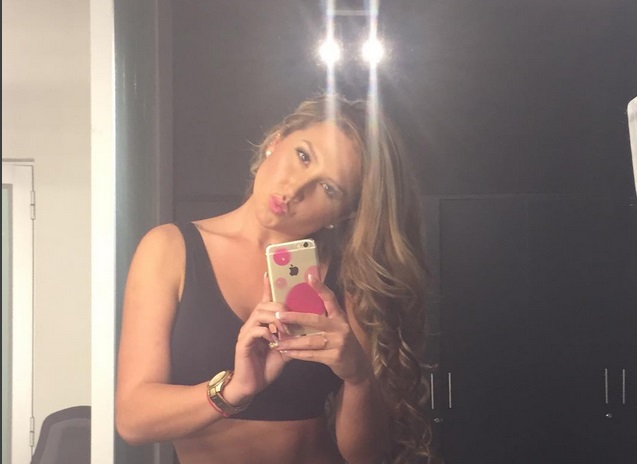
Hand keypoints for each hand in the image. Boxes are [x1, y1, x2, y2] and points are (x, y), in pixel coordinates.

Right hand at [230, 273, 289, 398]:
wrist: (252, 385)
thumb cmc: (267, 366)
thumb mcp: (285, 351)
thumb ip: (293, 339)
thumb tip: (309, 331)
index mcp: (262, 323)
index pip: (264, 300)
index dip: (266, 287)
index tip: (269, 273)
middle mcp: (252, 324)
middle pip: (264, 304)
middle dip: (280, 307)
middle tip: (293, 317)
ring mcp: (246, 333)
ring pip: (260, 314)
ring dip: (276, 319)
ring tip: (286, 329)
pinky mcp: (243, 344)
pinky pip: (255, 331)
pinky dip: (267, 333)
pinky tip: (275, 340)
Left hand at [273, 274, 371, 383]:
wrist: (356, 364)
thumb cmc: (341, 341)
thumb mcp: (337, 326)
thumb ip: (325, 316)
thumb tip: (303, 303)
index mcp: (340, 317)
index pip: (330, 299)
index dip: (320, 288)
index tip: (309, 277)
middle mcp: (340, 327)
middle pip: (315, 320)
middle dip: (295, 317)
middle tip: (278, 315)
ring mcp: (338, 343)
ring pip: (310, 341)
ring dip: (291, 342)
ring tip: (276, 341)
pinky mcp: (334, 357)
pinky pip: (311, 355)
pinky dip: (297, 354)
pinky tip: (286, 352)